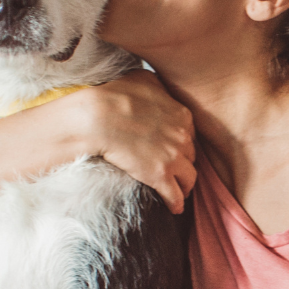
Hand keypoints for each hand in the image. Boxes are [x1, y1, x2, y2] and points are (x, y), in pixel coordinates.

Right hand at [35, 71, 196, 212]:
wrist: (97, 117)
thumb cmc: (114, 95)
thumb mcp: (143, 79)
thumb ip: (158, 86)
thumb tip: (159, 88)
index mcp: (182, 114)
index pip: (189, 133)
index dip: (180, 142)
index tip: (172, 148)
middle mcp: (183, 136)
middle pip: (190, 154)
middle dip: (183, 162)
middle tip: (173, 169)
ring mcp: (173, 157)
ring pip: (189, 177)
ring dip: (184, 185)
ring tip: (178, 191)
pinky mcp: (160, 176)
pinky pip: (175, 195)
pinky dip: (176, 203)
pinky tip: (174, 208)